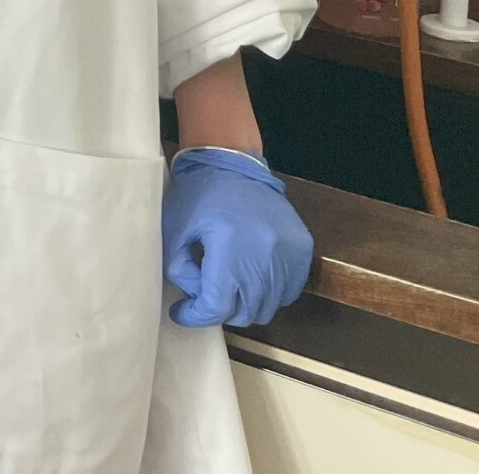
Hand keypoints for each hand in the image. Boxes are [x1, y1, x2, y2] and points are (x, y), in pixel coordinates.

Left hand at [163, 147, 312, 327]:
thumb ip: (179, 268)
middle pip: (245, 313)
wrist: (234, 162)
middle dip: (220, 311)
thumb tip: (194, 296)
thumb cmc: (199, 194)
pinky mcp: (303, 250)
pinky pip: (288, 291)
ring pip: (268, 306)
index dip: (196, 315)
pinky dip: (269, 293)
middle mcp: (265, 257)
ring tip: (228, 285)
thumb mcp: (175, 228)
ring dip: (245, 304)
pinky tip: (251, 277)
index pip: (217, 306)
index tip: (182, 312)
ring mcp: (289, 256)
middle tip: (205, 296)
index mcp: (230, 250)